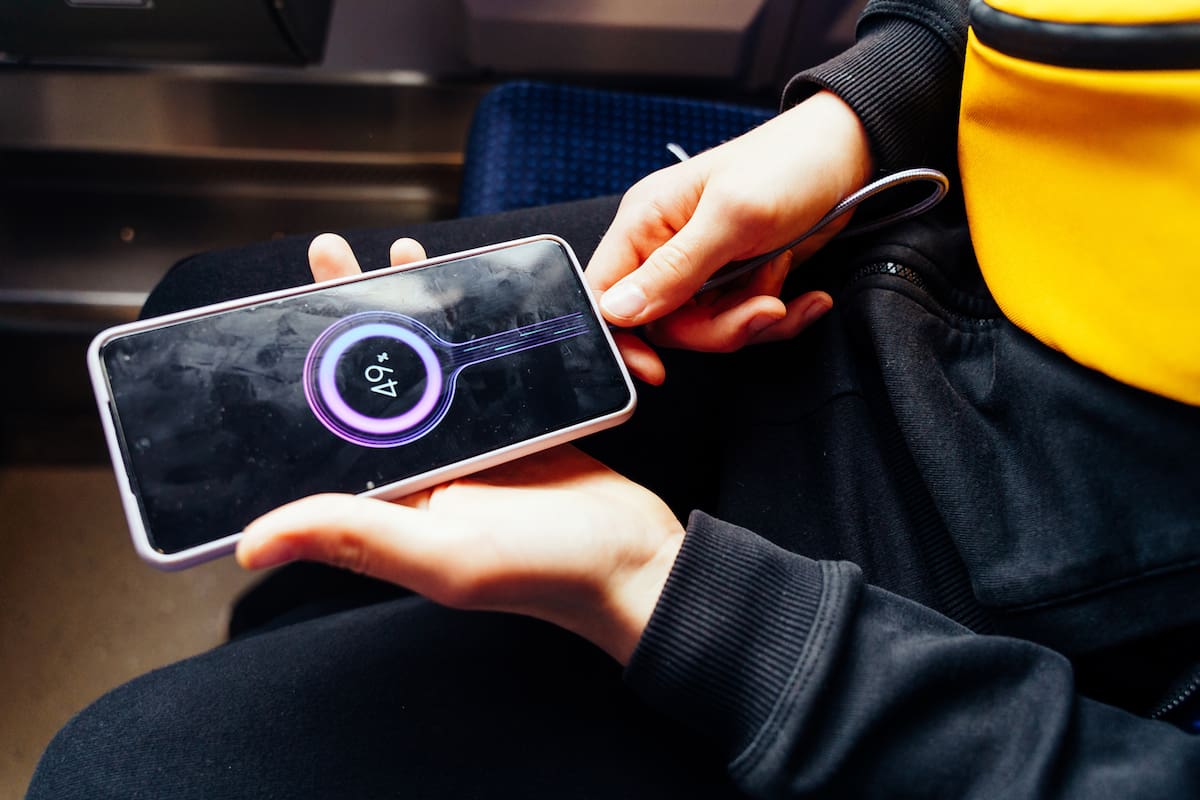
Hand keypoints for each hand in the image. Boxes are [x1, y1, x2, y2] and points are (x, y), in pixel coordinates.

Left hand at [235, 232, 685, 664]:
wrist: (637, 560)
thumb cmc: (548, 572)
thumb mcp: (444, 554)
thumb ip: (357, 536)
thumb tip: (256, 542)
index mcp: (389, 500)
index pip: (324, 429)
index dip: (298, 371)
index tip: (276, 315)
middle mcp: (421, 470)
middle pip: (370, 386)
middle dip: (346, 319)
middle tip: (331, 260)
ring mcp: (467, 446)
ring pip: (425, 369)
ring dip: (405, 313)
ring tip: (393, 259)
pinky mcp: (511, 428)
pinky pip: (476, 372)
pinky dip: (465, 330)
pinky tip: (460, 293)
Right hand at [587, 91, 873, 383]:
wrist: (850, 158)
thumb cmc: (788, 165)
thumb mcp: (732, 217)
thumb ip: (674, 268)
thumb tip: (617, 310)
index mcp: (646, 223)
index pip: (604, 292)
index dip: (620, 335)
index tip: (652, 367)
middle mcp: (666, 248)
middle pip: (663, 323)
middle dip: (717, 327)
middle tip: (762, 308)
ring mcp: (702, 268)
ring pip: (706, 328)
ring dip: (752, 317)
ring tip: (782, 280)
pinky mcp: (736, 281)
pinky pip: (741, 321)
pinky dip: (777, 317)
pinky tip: (806, 298)